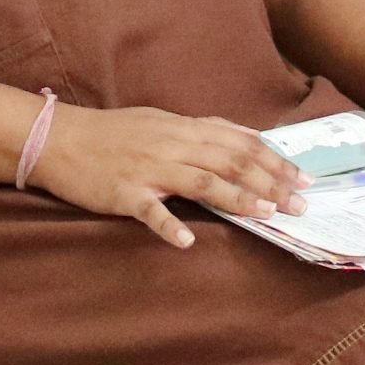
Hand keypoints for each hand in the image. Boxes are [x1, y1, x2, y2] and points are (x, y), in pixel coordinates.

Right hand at [32, 103, 310, 247]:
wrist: (61, 138)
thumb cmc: (115, 132)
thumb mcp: (163, 121)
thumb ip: (203, 131)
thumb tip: (245, 137)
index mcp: (184, 128)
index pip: (239, 142)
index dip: (274, 159)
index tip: (302, 178)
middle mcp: (172, 144)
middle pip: (230, 161)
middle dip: (270, 181)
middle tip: (299, 203)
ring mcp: (148, 167)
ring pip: (201, 181)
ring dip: (237, 198)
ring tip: (267, 213)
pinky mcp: (124, 191)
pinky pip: (149, 210)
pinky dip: (168, 226)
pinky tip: (187, 242)